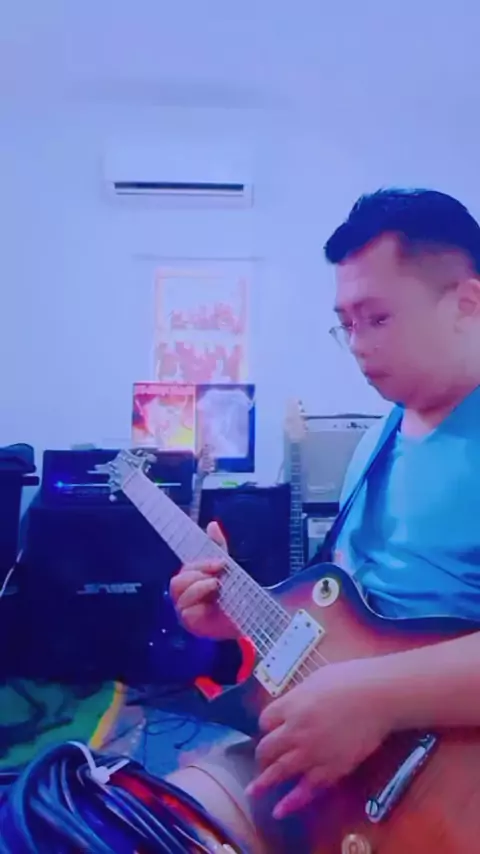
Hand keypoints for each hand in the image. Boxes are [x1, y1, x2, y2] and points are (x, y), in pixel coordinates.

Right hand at [169, 521, 237, 640]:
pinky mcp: (191, 625)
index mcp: (190, 579)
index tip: (220, 561)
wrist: (248, 616)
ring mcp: (185, 610)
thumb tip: (212, 524)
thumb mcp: (227, 567)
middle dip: (199, 572)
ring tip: (217, 586)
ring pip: (181, 595)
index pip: (186, 567)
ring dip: (200, 587)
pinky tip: (213, 605)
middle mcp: (183, 595)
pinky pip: (187, 613)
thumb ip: (218, 547)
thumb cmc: (233, 593)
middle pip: (178, 580)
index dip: (199, 563)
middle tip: (220, 571)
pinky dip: (200, 607)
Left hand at [247, 658, 391, 818]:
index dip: (267, 726)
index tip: (271, 729)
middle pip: (267, 748)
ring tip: (253, 792)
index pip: (265, 720)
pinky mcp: (331, 769)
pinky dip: (292, 802)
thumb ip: (299, 697)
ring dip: (264, 783)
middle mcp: (295, 731)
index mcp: (291, 705)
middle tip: (262, 760)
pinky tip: (280, 810)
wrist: (379, 697)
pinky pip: (306, 789)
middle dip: (262, 756)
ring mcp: (312, 752)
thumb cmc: (350, 679)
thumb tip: (292, 707)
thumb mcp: (315, 679)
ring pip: (280, 771)